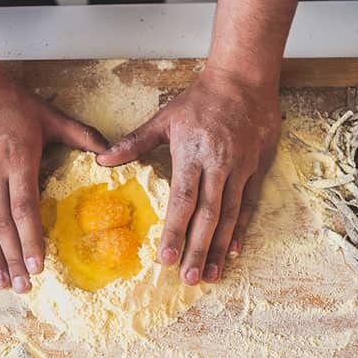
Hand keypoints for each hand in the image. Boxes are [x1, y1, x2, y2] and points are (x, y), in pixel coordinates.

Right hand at [0, 72, 107, 292]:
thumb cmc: (10, 98)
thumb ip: (81, 135)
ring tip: (1, 281)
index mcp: (18, 159)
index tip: (37, 265)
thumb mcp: (49, 114)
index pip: (25, 207)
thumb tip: (110, 153)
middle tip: (22, 287)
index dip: (30, 239)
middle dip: (12, 258)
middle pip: (2, 223)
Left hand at [97, 67, 279, 285]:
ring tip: (209, 275)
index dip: (174, 230)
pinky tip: (233, 251)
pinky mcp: (256, 169)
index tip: (165, 258)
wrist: (245, 78)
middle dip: (197, 249)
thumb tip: (101, 159)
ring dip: (218, 248)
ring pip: (229, 216)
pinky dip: (240, 230)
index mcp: (192, 153)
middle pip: (207, 215)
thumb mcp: (164, 118)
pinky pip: (248, 205)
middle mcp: (218, 165)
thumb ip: (134, 143)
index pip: (182, 200)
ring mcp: (240, 169)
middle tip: (187, 279)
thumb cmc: (201, 99)